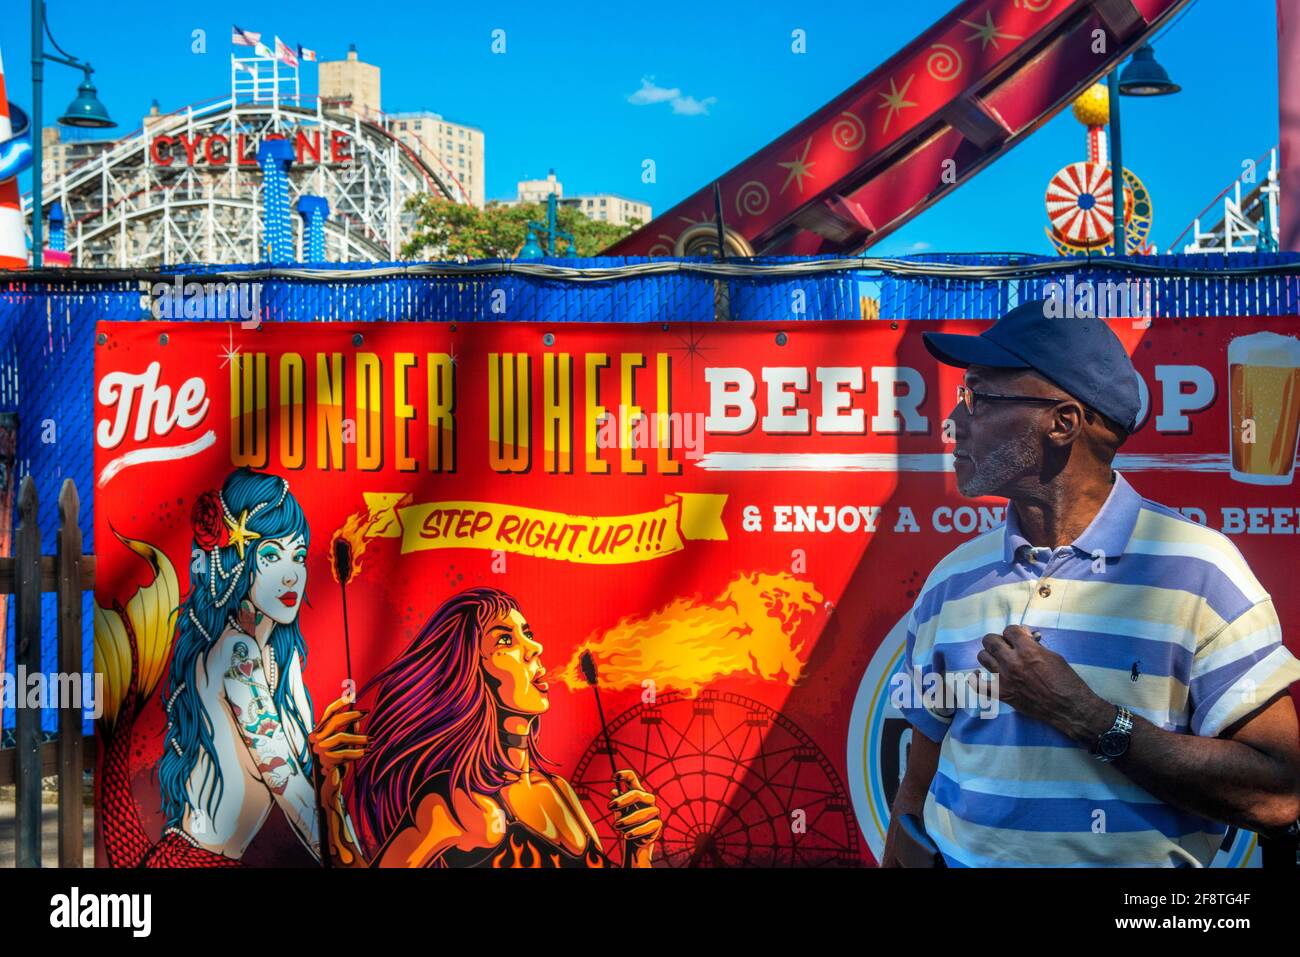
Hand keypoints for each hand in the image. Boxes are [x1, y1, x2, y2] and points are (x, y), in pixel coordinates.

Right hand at [309, 695, 366, 791]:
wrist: (328, 786)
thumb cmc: (336, 762)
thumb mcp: (343, 746)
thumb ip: (348, 732)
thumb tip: (358, 719)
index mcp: (317, 732)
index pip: (327, 713)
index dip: (340, 703)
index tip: (352, 695)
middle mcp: (315, 740)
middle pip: (335, 721)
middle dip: (352, 715)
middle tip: (366, 712)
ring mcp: (319, 751)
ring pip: (341, 737)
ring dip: (359, 738)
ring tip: (372, 739)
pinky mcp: (325, 762)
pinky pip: (345, 753)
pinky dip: (357, 752)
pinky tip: (367, 752)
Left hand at [608, 769, 660, 865]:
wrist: (635, 840)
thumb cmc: (626, 823)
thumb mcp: (619, 812)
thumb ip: (617, 803)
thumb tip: (613, 792)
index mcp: (637, 793)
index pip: (632, 779)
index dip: (624, 774)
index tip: (613, 777)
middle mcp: (647, 800)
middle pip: (637, 793)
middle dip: (622, 800)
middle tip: (609, 806)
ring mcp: (654, 811)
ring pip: (641, 813)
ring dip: (627, 820)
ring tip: (616, 826)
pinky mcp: (657, 824)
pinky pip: (648, 826)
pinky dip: (636, 831)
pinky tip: (627, 836)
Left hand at [974, 626, 1112, 745]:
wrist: (1069, 708)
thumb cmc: (1066, 681)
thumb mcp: (1053, 656)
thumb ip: (1035, 646)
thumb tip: (1027, 639)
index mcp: (1028, 650)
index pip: (1009, 630)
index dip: (1015, 632)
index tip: (1020, 637)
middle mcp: (1012, 662)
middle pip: (990, 641)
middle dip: (999, 639)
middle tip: (1007, 645)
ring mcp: (1004, 678)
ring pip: (982, 657)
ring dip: (990, 655)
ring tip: (998, 658)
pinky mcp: (1002, 694)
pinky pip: (978, 685)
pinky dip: (975, 678)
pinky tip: (979, 674)